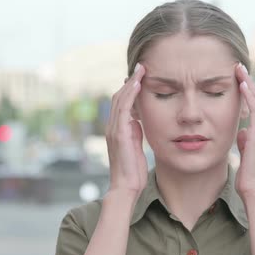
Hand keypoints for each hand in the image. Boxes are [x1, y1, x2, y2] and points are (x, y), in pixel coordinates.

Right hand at [106, 63, 147, 197]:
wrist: (126, 188)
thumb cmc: (133, 171)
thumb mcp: (136, 146)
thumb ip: (136, 132)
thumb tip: (139, 120)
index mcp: (117, 129)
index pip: (121, 102)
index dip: (130, 88)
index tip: (142, 76)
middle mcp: (112, 126)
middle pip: (119, 96)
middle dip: (131, 80)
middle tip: (142, 66)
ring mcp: (114, 129)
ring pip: (120, 98)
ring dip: (131, 82)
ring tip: (142, 69)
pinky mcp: (119, 134)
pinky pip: (123, 108)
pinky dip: (130, 94)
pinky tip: (138, 84)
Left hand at [234, 63, 254, 197]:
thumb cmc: (249, 176)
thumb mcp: (245, 154)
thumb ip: (245, 141)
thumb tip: (241, 132)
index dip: (249, 91)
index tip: (240, 78)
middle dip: (249, 81)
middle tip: (238, 67)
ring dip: (249, 83)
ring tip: (239, 69)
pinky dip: (250, 96)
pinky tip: (243, 85)